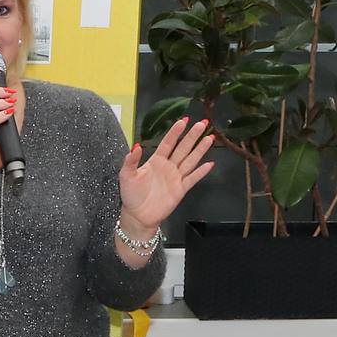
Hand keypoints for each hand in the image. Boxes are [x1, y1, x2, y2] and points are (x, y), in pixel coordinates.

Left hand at [118, 118, 215, 236]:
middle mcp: (168, 166)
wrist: (137, 215)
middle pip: (183, 148)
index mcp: (156, 160)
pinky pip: (192, 179)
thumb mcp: (126, 175)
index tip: (184, 120)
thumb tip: (136, 146)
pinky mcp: (181, 190)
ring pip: (190, 160)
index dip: (175, 132)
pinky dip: (201, 172)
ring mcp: (176, 177)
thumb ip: (130, 161)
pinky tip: (209, 164)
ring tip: (210, 137)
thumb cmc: (131, 194)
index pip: (168, 143)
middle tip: (202, 123)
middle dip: (192, 136)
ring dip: (200, 149)